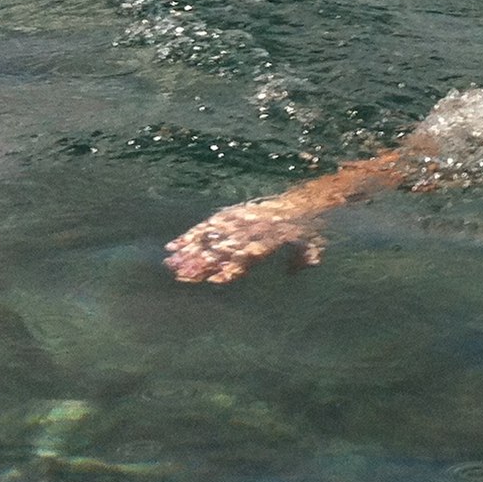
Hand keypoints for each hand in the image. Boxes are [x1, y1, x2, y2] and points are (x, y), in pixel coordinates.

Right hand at [164, 199, 325, 282]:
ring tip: (170, 262)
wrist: (302, 202)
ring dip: (188, 250)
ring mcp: (238, 222)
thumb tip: (296, 269)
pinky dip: (191, 234)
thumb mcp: (313, 244)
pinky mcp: (231, 216)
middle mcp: (249, 231)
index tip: (215, 279)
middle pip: (222, 248)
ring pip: (209, 236)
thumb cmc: (307, 231)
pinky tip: (174, 245)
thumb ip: (305, 257)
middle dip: (202, 262)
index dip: (231, 268)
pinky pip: (208, 225)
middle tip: (180, 274)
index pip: (246, 256)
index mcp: (267, 240)